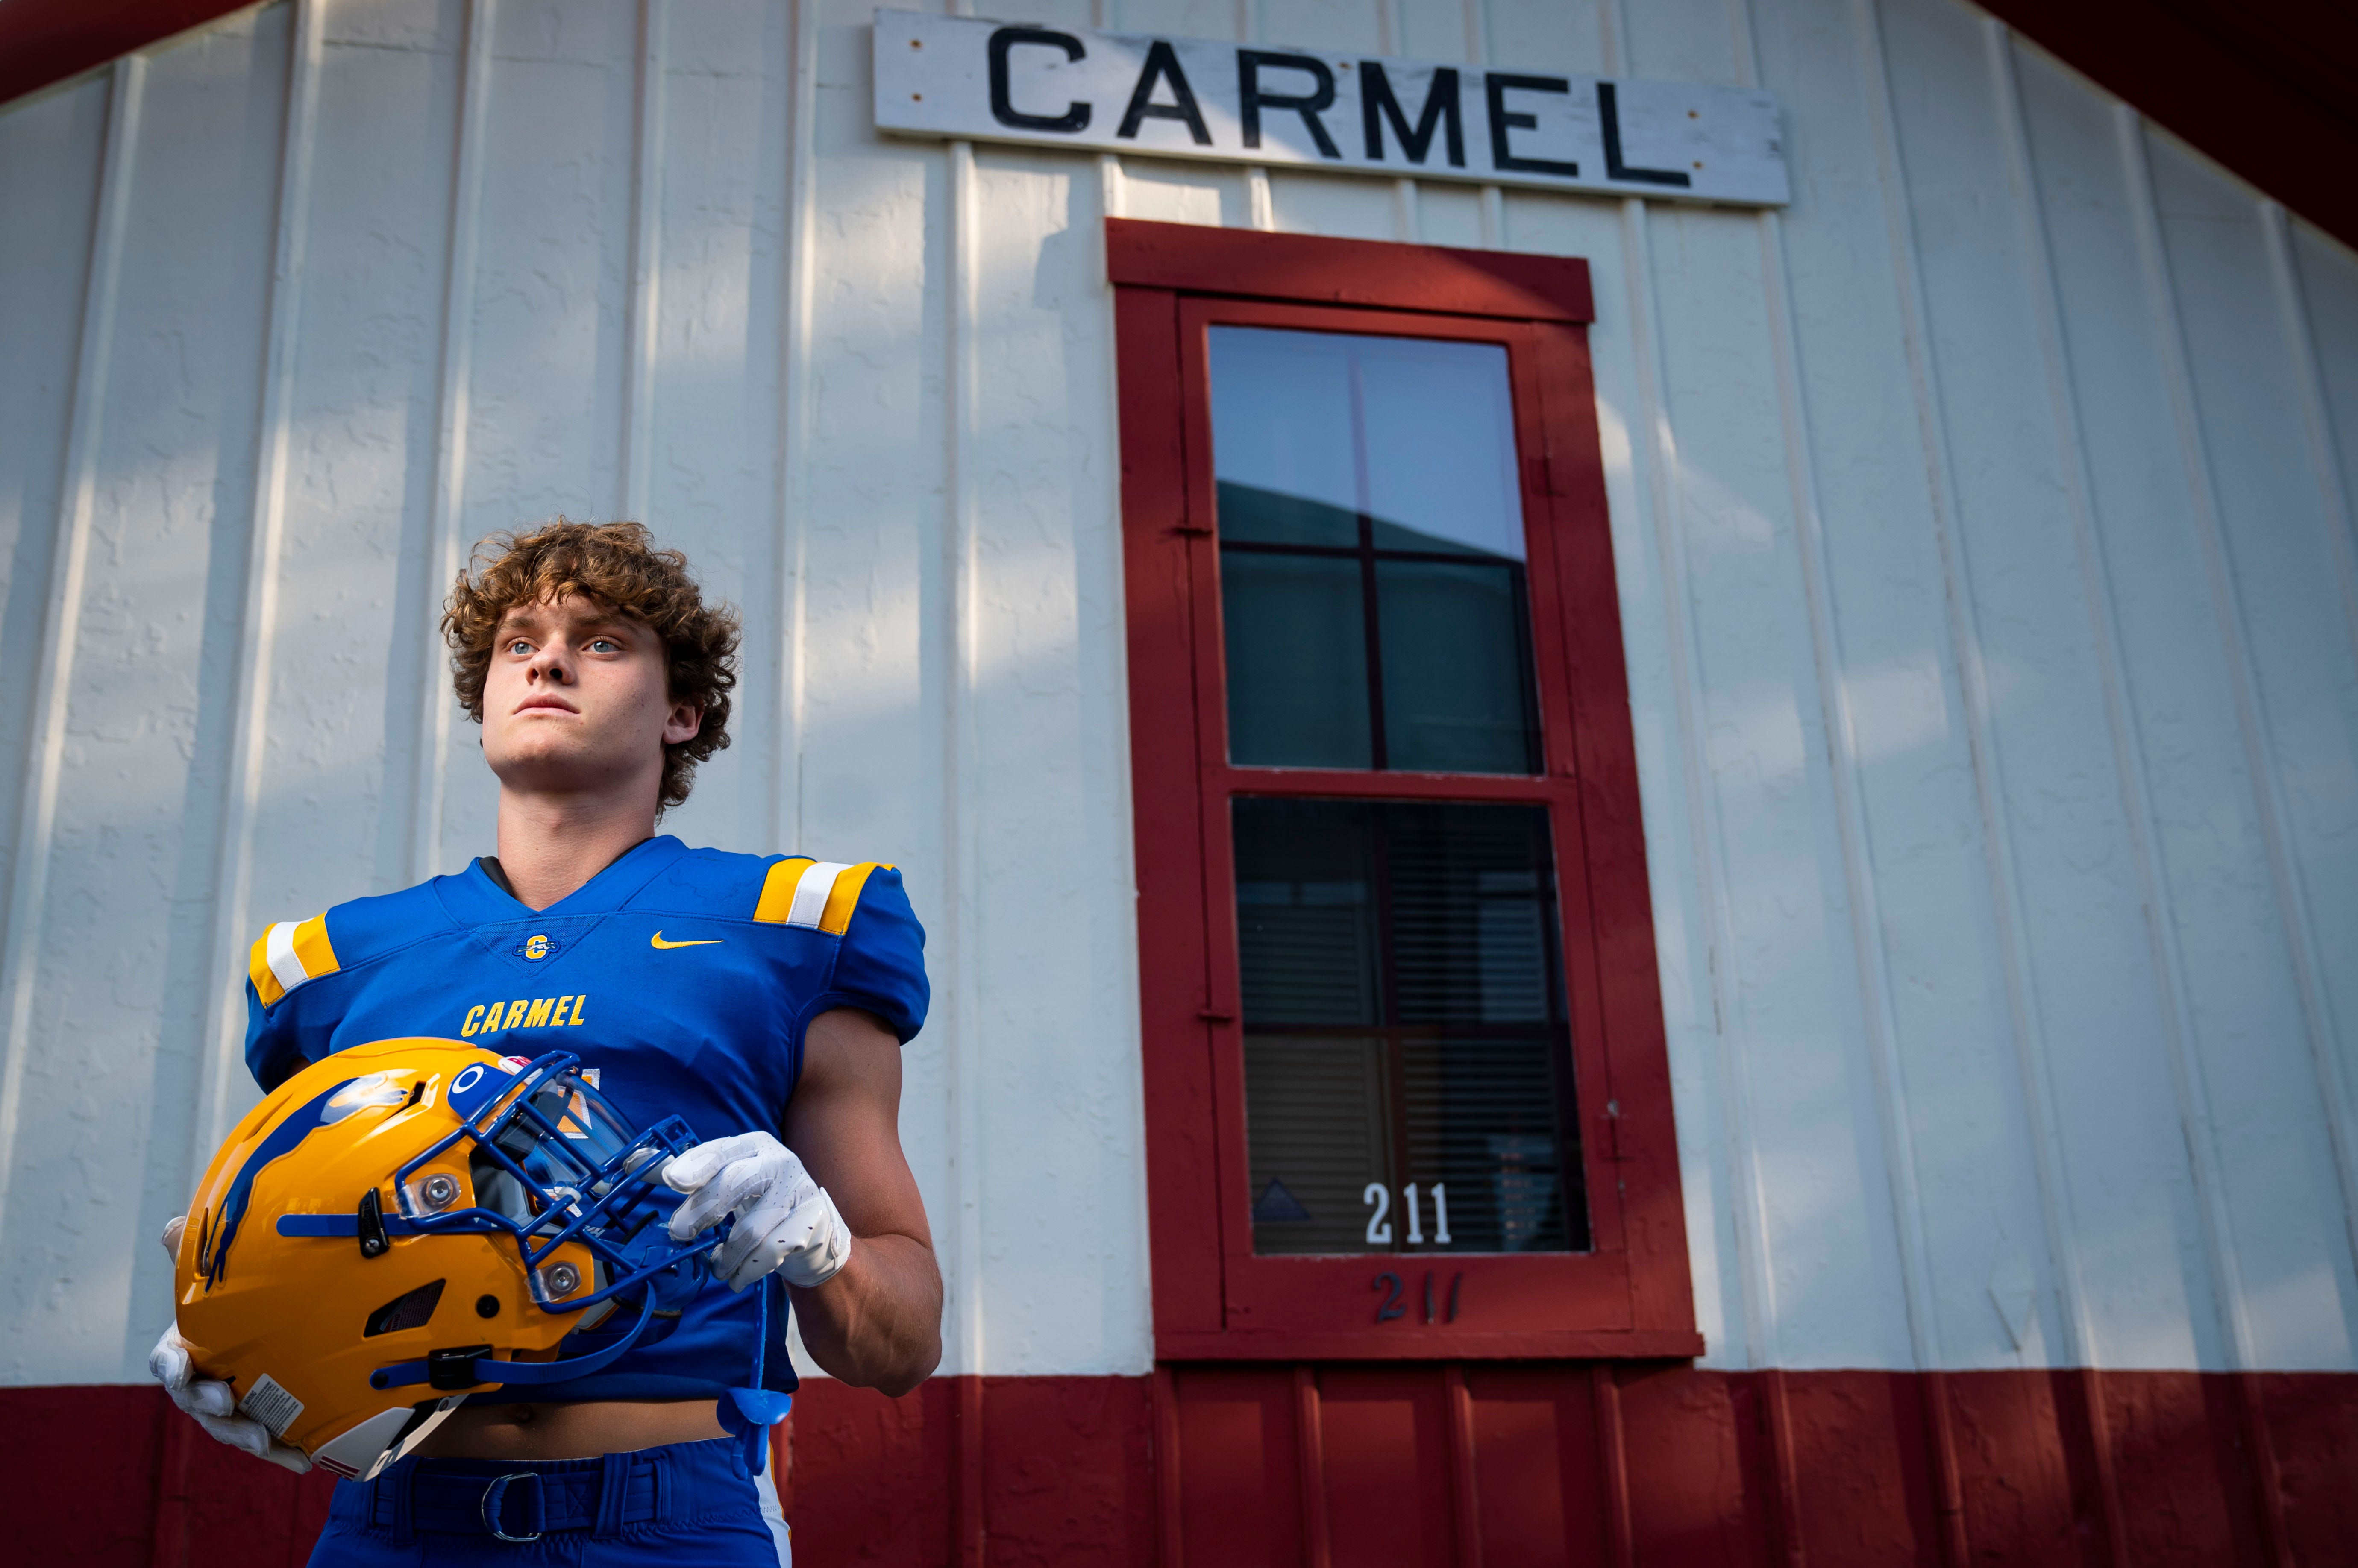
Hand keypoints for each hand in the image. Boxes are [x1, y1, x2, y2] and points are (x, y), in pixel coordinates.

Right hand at [148, 1217, 310, 1473]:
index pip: (166, 1359)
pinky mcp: (264, 1422)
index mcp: (187, 1348)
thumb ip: (197, 1253)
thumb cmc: (241, 1300)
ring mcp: (233, 1407)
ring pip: (229, 1428)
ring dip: (244, 1436)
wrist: (288, 1322)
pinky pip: (269, 1441)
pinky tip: (304, 1458)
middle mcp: (203, 1382)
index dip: (170, 1365)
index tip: (179, 1367)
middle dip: (208, 1405)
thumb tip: (171, 1227)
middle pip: (196, 1401)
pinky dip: (282, 1451)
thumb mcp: (221, 1274)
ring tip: (264, 1440)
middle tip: (227, 1402)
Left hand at [662, 1132, 851, 1291]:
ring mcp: (798, 1190)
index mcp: (752, 1145)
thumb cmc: (758, 1199)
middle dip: (702, 1210)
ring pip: (751, 1229)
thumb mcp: (725, 1179)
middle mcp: (778, 1162)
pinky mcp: (811, 1221)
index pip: (719, 1152)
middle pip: (735, 1184)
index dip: (694, 1165)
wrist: (814, 1226)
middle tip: (678, 1233)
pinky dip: (747, 1271)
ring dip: (726, 1256)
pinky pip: (771, 1253)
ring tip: (717, 1266)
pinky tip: (738, 1275)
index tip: (672, 1180)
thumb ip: (684, 1172)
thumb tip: (632, 1162)